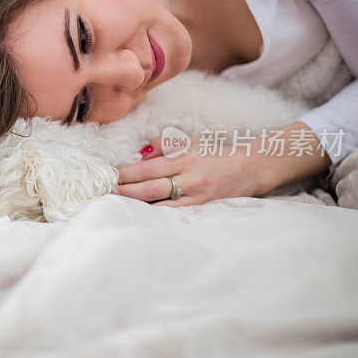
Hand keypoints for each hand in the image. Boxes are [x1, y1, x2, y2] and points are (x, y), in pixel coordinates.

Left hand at [114, 136, 266, 206]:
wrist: (250, 167)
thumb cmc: (216, 152)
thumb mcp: (191, 142)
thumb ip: (164, 145)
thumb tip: (140, 154)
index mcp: (185, 158)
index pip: (149, 168)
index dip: (127, 173)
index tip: (111, 175)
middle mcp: (190, 178)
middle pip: (151, 188)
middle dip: (126, 190)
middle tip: (107, 192)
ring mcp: (196, 195)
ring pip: (160, 204)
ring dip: (137, 204)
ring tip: (118, 204)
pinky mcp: (202, 208)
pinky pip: (174, 213)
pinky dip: (156, 214)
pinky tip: (141, 215)